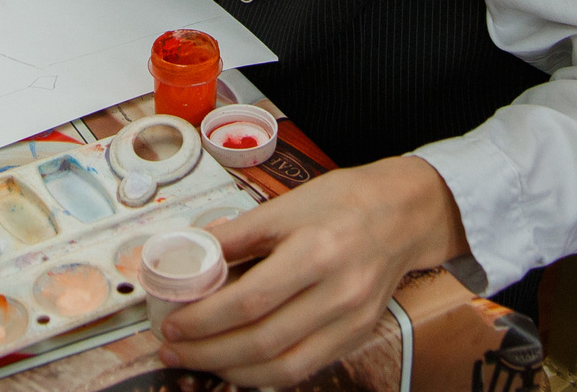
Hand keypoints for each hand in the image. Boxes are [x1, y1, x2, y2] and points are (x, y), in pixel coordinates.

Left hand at [158, 157, 463, 387]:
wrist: (403, 214)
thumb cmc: (342, 202)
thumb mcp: (285, 205)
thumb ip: (235, 236)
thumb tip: (188, 256)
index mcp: (316, 251)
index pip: (250, 301)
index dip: (205, 319)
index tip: (172, 324)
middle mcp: (338, 293)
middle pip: (263, 341)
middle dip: (209, 352)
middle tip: (173, 350)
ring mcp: (352, 321)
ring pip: (284, 367)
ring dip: (232, 371)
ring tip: (197, 362)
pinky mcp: (357, 337)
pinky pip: (305, 368)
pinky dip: (266, 374)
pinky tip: (238, 364)